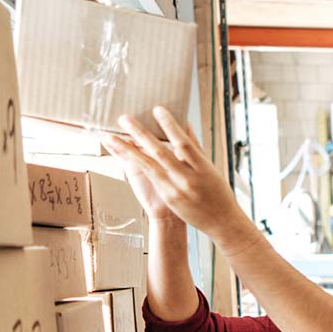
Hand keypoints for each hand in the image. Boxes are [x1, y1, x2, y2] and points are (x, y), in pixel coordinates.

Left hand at [102, 107, 252, 246]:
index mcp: (203, 168)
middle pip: (161, 152)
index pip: (183, 143)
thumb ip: (196, 146)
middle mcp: (188, 178)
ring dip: (128, 149)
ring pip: (148, 165)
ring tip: (111, 136)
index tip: (158, 110)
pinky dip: (135, 162)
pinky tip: (122, 152)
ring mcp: (175, 189)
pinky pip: (149, 175)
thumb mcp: (211, 167)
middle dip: (141, 134)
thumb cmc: (219, 191)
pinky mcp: (168, 197)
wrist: (220, 221)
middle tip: (125, 118)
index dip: (170, 126)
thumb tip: (185, 123)